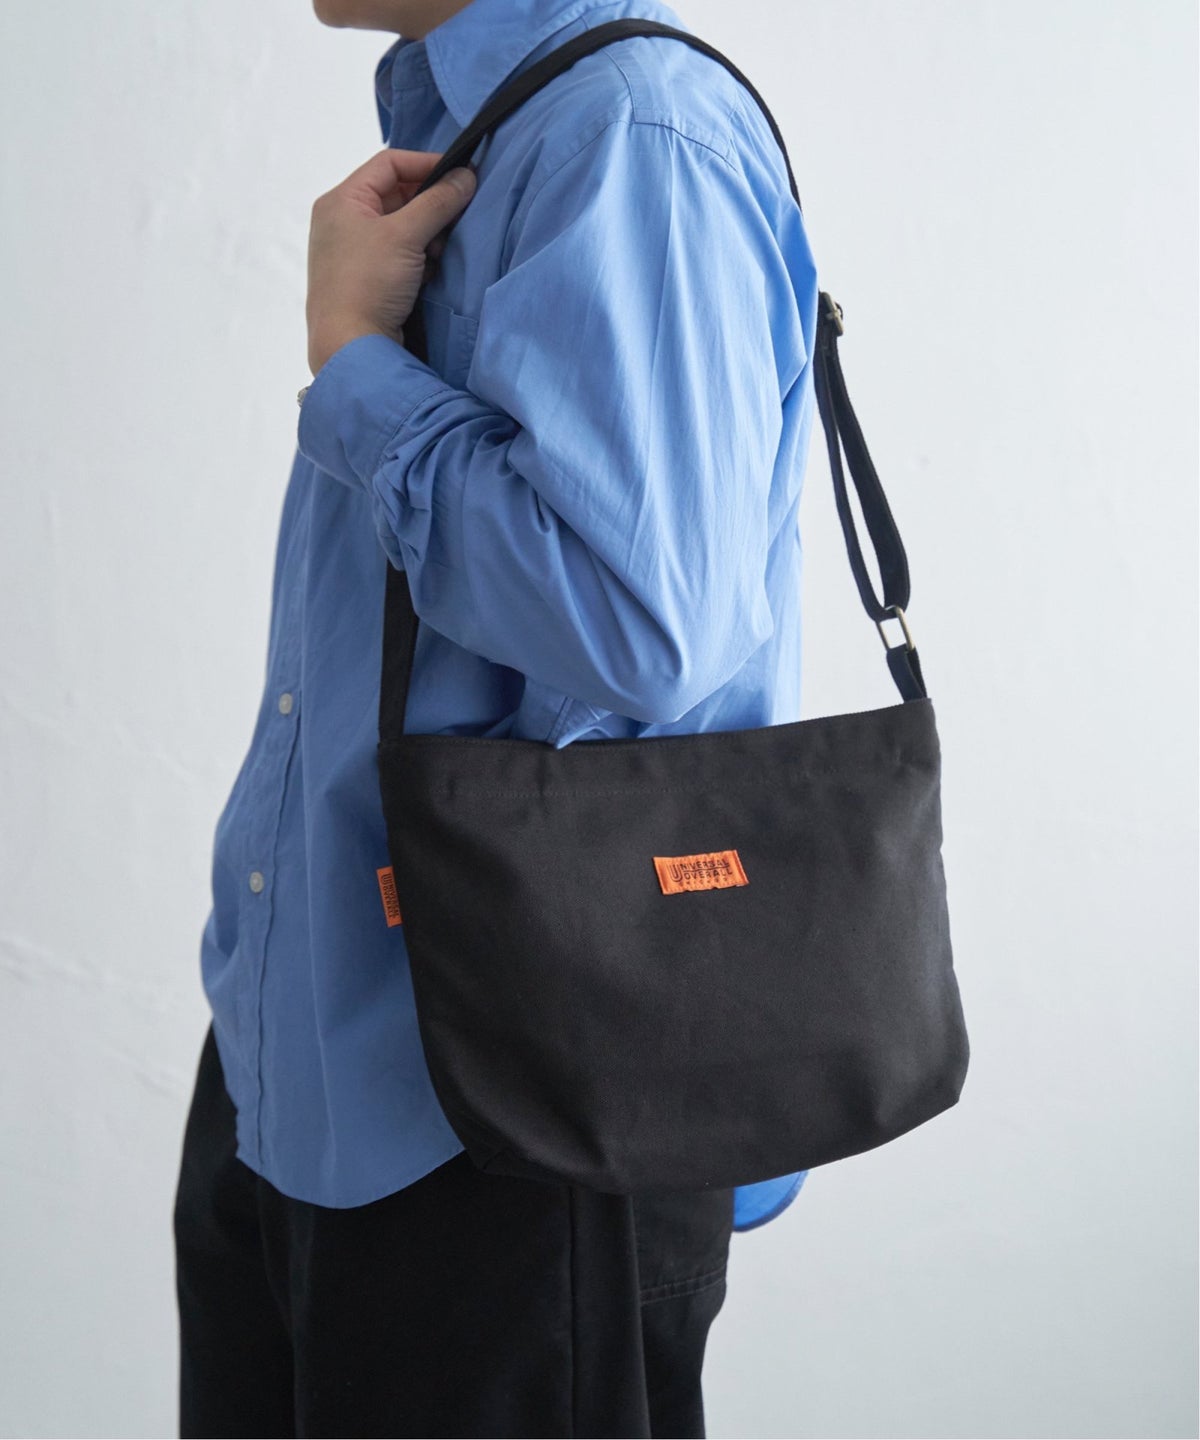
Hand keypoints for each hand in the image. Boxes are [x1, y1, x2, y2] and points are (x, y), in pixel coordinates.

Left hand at [305, 148, 476, 375]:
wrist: (349, 347)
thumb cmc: (368, 283)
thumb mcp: (405, 235)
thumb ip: (438, 202)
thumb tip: (466, 176)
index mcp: (341, 200)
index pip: (389, 164)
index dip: (427, 164)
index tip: (462, 174)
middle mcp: (343, 221)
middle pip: (396, 195)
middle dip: (431, 204)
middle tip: (459, 215)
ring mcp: (353, 253)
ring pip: (401, 227)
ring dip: (428, 234)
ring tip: (444, 249)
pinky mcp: (366, 280)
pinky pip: (398, 255)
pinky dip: (419, 257)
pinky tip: (432, 270)